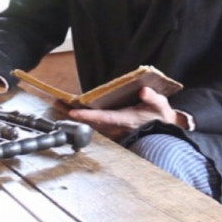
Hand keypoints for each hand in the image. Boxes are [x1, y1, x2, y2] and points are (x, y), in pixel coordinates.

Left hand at [67, 87, 188, 140]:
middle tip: (58, 103)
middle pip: (90, 121)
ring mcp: (113, 130)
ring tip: (60, 104)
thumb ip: (152, 97)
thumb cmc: (159, 116)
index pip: (103, 118)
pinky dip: (83, 118)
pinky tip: (73, 111)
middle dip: (74, 114)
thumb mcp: (160, 105)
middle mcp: (115, 127)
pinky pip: (94, 124)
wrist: (163, 130)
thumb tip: (144, 91)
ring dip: (76, 116)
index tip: (73, 112)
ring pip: (90, 124)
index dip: (88, 116)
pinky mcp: (112, 129)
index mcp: (124, 120)